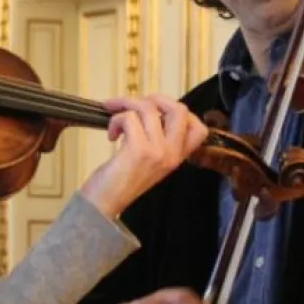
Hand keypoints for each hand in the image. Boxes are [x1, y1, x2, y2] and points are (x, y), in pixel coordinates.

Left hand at [79, 94, 207, 217]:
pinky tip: (111, 136)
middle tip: (134, 106)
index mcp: (177, 157)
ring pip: (148, 108)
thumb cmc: (120, 181)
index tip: (157, 111)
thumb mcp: (148, 161)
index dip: (179, 111)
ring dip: (126, 107)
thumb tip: (149, 109)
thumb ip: (157, 139)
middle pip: (180, 109)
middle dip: (153, 99)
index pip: (199, 128)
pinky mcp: (139, 151)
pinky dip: (115, 120)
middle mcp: (172, 154)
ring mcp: (158, 152)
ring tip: (115, 123)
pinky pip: (129, 118)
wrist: (103, 204)